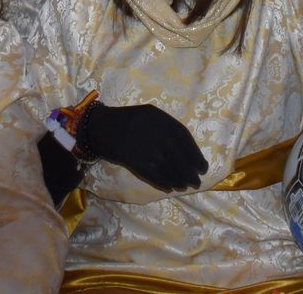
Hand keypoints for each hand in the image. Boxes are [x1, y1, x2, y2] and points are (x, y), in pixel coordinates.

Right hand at [77, 102, 207, 192]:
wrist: (99, 127)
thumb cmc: (126, 120)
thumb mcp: (149, 115)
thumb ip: (167, 128)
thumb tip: (187, 152)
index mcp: (159, 117)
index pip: (184, 138)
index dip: (196, 155)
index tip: (202, 167)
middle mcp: (154, 131)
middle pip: (178, 156)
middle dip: (190, 171)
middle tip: (197, 182)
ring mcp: (144, 147)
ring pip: (168, 167)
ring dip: (179, 179)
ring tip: (185, 187)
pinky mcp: (134, 160)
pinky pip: (154, 174)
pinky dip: (164, 183)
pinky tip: (170, 188)